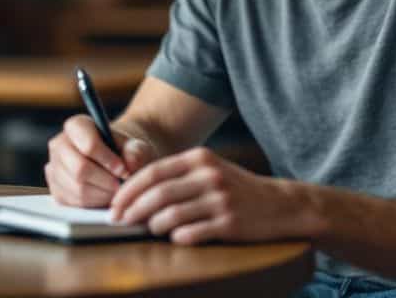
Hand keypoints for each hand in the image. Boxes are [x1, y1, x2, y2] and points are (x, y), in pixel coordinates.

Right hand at [45, 115, 157, 207]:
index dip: (107, 159)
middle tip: (121, 185)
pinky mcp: (55, 189)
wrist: (114, 162)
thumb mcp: (136, 147)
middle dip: (105, 181)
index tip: (123, 170)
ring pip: (78, 188)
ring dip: (102, 194)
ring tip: (116, 190)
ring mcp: (54, 168)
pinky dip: (94, 203)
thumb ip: (136, 152)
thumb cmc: (124, 151)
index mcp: (76, 126)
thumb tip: (128, 165)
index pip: (87, 144)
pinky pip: (74, 202)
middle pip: (80, 169)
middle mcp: (59, 144)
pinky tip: (104, 194)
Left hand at [109, 147, 308, 244]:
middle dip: (133, 210)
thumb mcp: (210, 170)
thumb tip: (135, 193)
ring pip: (171, 215)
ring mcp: (220, 200)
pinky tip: (175, 237)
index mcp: (200, 158)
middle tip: (120, 222)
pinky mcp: (229, 224)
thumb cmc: (237, 189)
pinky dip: (176, 238)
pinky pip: (191, 234)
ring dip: (153, 226)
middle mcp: (209, 175)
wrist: (281, 204)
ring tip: (150, 230)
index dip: (129, 190)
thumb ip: (178, 176)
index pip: (153, 172)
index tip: (114, 205)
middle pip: (158, 194)